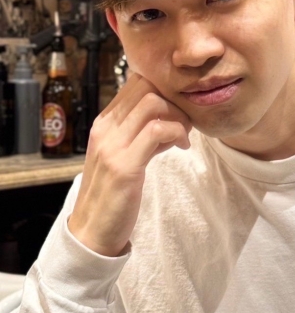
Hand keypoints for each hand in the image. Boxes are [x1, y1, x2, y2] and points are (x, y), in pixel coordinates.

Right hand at [68, 73, 190, 256]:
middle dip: (173, 99)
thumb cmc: (113, 192)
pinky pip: (158, 131)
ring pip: (153, 103)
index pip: (135, 82)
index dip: (163, 89)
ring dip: (177, 115)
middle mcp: (105, 127)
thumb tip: (172, 118)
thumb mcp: (125, 154)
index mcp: (104, 122)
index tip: (176, 110)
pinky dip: (177, 133)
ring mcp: (113, 144)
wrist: (92, 230)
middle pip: (146, 86)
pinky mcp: (125, 165)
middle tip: (185, 122)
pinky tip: (183, 147)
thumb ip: (144, 134)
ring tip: (184, 135)